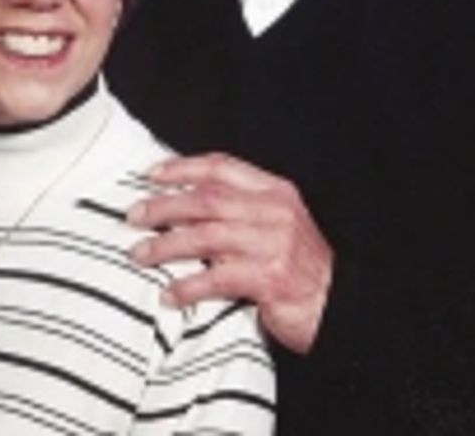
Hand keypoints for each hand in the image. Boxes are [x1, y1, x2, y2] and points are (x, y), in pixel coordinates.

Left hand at [128, 152, 332, 353]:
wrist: (339, 307)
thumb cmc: (302, 266)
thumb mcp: (278, 224)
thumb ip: (241, 210)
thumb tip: (185, 205)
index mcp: (274, 191)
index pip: (221, 167)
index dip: (183, 167)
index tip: (152, 175)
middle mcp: (273, 212)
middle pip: (206, 200)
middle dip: (164, 206)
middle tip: (134, 215)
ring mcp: (273, 244)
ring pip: (206, 237)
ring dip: (166, 245)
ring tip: (140, 253)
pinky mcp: (270, 279)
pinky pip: (218, 279)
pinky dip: (188, 286)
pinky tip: (169, 294)